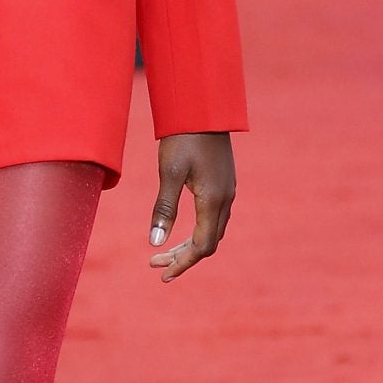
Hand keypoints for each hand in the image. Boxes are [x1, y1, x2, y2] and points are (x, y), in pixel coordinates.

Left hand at [149, 132, 236, 280]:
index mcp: (213, 201)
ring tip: (163, 253)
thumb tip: (155, 243)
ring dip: (189, 246)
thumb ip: (164, 208)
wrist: (204, 109)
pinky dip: (197, 231)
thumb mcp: (170, 172)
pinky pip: (214, 218)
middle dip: (182, 258)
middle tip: (155, 264)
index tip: (162, 273)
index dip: (182, 263)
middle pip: (208, 243)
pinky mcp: (224, 184)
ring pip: (212, 231)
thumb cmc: (183, 138)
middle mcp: (225, 200)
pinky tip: (181, 230)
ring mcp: (227, 191)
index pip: (201, 246)